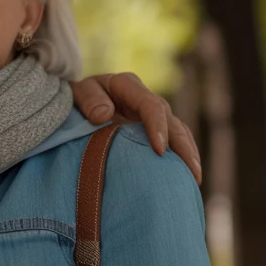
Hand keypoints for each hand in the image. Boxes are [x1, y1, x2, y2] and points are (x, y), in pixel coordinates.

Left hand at [68, 72, 202, 184]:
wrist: (71, 101)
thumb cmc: (72, 99)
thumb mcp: (75, 94)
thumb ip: (88, 100)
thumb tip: (104, 115)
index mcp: (126, 86)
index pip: (150, 105)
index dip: (158, 126)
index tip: (159, 150)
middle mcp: (143, 98)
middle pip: (171, 120)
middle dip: (182, 145)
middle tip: (191, 171)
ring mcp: (150, 115)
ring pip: (177, 131)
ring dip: (188, 153)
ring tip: (194, 179)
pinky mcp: (150, 130)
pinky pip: (172, 141)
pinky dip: (180, 157)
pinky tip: (185, 178)